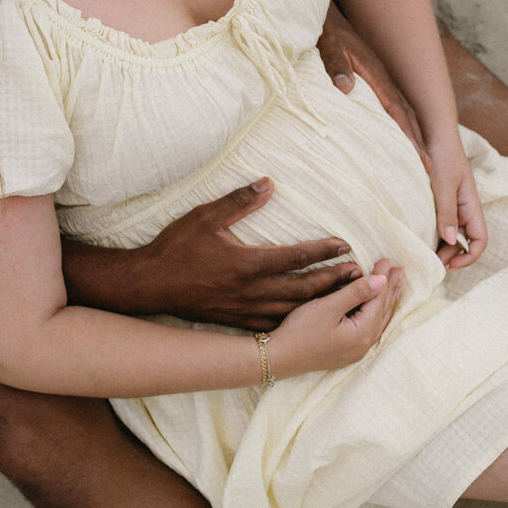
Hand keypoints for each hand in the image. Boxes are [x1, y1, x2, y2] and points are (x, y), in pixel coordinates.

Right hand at [127, 177, 368, 330]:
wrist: (149, 286)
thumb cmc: (175, 248)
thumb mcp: (205, 216)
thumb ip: (239, 200)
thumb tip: (268, 182)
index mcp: (247, 263)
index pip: (295, 257)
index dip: (322, 250)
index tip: (345, 244)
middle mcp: (251, 291)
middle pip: (303, 288)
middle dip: (333, 280)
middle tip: (358, 273)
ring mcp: (245, 310)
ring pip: (293, 309)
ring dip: (321, 301)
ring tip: (344, 293)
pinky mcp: (237, 321)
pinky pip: (275, 324)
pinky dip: (297, 320)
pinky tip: (309, 319)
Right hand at [269, 259, 404, 377]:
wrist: (278, 358)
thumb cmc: (300, 331)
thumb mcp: (328, 307)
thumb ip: (356, 293)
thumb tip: (382, 281)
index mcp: (362, 333)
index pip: (378, 299)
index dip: (383, 278)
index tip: (387, 260)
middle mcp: (364, 344)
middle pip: (382, 311)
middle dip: (390, 289)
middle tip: (400, 271)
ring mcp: (356, 350)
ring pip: (378, 321)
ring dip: (385, 302)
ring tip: (394, 288)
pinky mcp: (346, 351)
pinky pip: (370, 328)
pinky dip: (375, 313)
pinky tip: (375, 310)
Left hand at [318, 2, 428, 166]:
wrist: (328, 13)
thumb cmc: (325, 31)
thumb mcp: (327, 45)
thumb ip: (335, 64)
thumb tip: (345, 87)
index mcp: (375, 74)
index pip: (397, 111)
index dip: (410, 136)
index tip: (422, 160)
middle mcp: (381, 78)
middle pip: (406, 115)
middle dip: (418, 142)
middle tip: (429, 172)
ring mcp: (377, 80)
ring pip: (400, 111)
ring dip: (411, 135)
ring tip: (419, 161)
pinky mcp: (370, 80)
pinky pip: (389, 106)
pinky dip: (398, 124)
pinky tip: (395, 138)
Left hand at [427, 137, 486, 268]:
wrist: (434, 133)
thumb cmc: (442, 156)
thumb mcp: (443, 184)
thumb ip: (447, 212)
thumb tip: (451, 241)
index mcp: (472, 206)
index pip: (480, 241)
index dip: (470, 257)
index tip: (450, 265)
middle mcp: (464, 209)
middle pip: (463, 243)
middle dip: (450, 256)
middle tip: (429, 262)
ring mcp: (451, 206)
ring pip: (449, 235)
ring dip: (440, 247)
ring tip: (422, 254)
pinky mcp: (438, 201)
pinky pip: (438, 223)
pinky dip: (431, 233)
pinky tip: (417, 237)